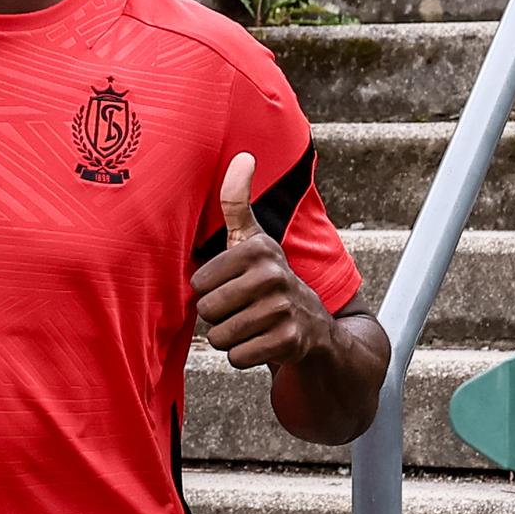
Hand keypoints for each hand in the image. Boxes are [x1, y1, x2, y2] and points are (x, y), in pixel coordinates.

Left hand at [190, 152, 332, 369]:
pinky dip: (243, 356)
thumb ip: (237, 201)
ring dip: (230, 338)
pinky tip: (263, 342)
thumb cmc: (268, 279)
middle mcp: (273, 275)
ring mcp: (284, 309)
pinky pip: (237, 357)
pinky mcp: (290, 341)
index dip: (209, 291)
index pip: (198, 284)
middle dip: (218, 317)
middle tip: (243, 309)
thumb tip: (243, 155)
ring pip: (220, 337)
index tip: (234, 286)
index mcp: (258, 249)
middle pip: (207, 311)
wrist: (316, 328)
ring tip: (253, 325)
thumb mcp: (252, 240)